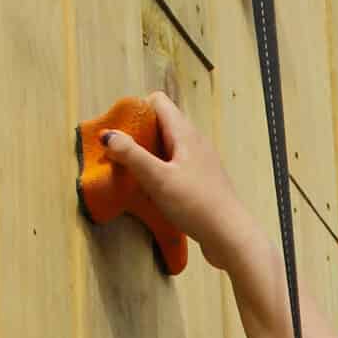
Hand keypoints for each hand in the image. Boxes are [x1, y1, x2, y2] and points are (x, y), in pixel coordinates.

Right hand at [102, 93, 261, 273]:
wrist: (230, 235)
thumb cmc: (195, 204)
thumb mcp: (158, 178)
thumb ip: (131, 155)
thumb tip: (107, 135)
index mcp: (185, 133)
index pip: (158, 102)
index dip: (136, 110)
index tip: (120, 132)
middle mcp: (195, 142)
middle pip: (161, 124)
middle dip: (138, 135)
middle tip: (120, 155)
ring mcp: (200, 161)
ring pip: (168, 147)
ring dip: (148, 155)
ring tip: (132, 173)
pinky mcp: (201, 180)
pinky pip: (175, 165)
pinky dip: (160, 171)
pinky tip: (152, 190)